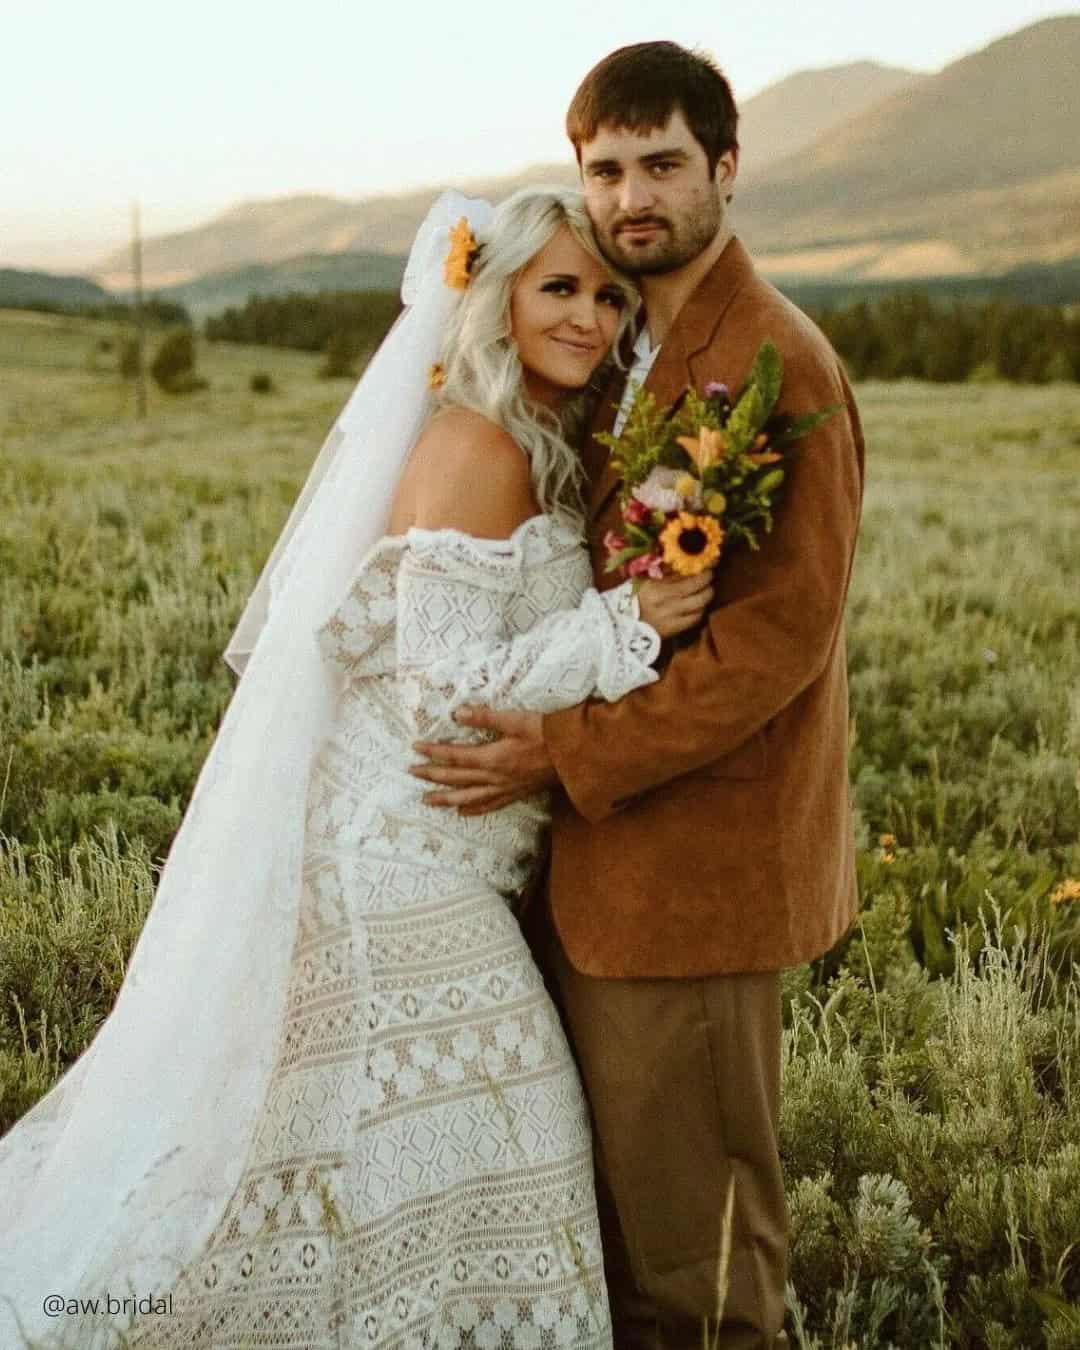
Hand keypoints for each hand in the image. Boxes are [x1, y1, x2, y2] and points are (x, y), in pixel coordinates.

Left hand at [409, 706, 557, 815]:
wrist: (575, 757)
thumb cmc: (547, 735)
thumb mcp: (516, 720)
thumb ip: (486, 717)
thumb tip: (458, 713)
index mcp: (492, 758)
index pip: (455, 755)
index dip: (433, 752)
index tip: (416, 748)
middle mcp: (494, 777)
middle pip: (456, 778)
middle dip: (433, 775)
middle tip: (412, 773)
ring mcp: (504, 789)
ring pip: (468, 797)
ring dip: (446, 799)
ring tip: (428, 800)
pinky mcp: (515, 794)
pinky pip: (489, 806)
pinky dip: (473, 809)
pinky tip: (462, 812)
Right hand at [636, 569, 714, 637]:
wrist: (622, 628)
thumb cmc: (630, 602)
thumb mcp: (643, 583)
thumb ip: (664, 576)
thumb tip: (684, 567)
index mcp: (656, 588)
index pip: (686, 577)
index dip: (701, 572)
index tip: (708, 566)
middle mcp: (666, 602)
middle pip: (698, 590)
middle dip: (708, 582)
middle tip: (709, 578)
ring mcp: (671, 617)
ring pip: (700, 605)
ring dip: (706, 596)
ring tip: (705, 591)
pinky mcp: (674, 630)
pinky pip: (695, 619)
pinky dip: (699, 611)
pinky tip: (697, 607)